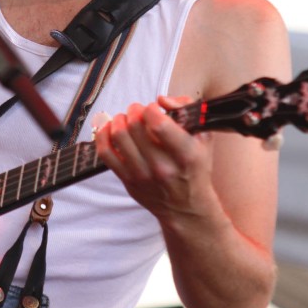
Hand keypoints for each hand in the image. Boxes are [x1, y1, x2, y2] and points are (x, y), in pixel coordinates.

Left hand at [93, 96, 218, 224]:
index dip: (151, 109)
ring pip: (118, 136)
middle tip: (138, 110)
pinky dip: (103, 135)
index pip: (158, 124)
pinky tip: (110, 128)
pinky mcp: (128, 181)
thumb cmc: (195, 167)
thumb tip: (161, 100)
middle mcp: (163, 167)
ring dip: (119, 119)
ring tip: (126, 119)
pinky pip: (105, 154)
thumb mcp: (204, 137)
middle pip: (135, 126)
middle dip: (134, 110)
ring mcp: (143, 175)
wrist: (186, 207)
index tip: (154, 109)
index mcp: (185, 155)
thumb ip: (187, 110)